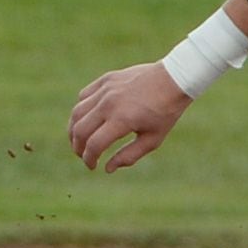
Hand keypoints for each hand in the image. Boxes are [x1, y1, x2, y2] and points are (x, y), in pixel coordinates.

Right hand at [68, 62, 189, 171]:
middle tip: (83, 155)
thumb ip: (129, 155)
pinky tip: (87, 119)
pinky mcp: (106, 79)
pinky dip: (81, 110)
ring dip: (74, 129)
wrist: (174, 79)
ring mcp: (105, 89)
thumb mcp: (153, 139)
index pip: (94, 145)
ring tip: (79, 140)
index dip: (89, 159)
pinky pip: (83, 96)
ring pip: (77, 112)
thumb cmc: (166, 111)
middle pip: (80, 130)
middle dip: (78, 148)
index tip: (93, 166)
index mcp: (122, 120)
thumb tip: (107, 168)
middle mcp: (109, 104)